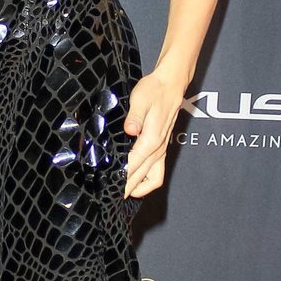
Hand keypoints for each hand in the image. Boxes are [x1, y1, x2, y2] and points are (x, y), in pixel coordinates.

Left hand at [122, 67, 185, 198]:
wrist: (170, 85)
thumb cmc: (154, 90)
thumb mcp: (140, 98)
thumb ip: (134, 116)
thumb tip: (130, 130)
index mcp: (151, 139)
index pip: (133, 164)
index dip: (121, 177)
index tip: (109, 186)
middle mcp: (158, 148)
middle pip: (141, 176)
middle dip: (126, 188)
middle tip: (110, 196)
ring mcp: (162, 150)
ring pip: (153, 179)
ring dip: (139, 188)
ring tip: (123, 194)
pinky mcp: (162, 148)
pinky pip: (158, 173)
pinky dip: (148, 182)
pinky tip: (137, 183)